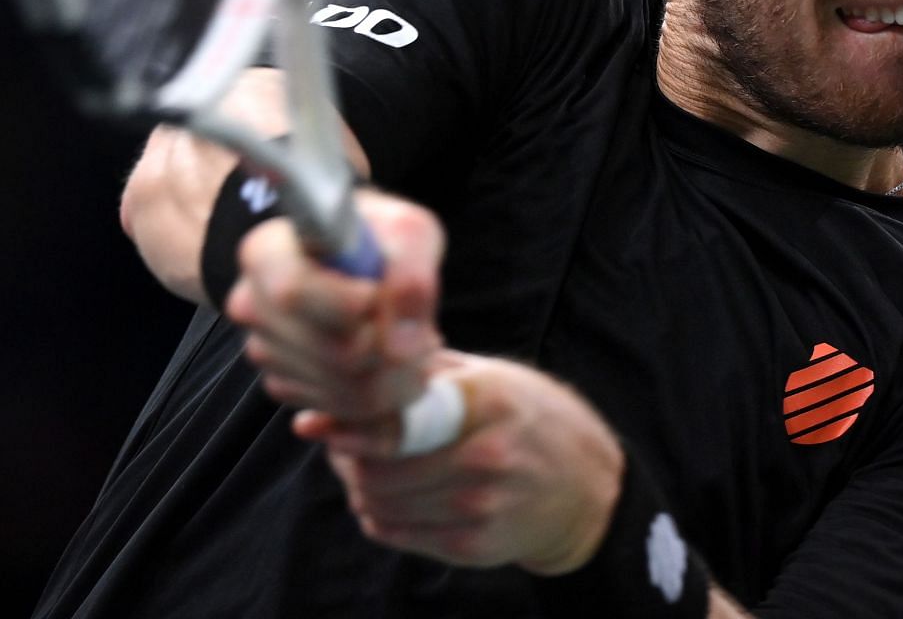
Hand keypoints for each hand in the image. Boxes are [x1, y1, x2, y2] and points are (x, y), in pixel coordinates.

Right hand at [225, 189, 443, 421]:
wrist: (359, 260)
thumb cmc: (380, 239)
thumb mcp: (407, 232)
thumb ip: (410, 278)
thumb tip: (402, 345)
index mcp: (268, 251)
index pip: (293, 290)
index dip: (348, 304)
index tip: (380, 296)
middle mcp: (253, 303)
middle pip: (332, 352)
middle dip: (395, 351)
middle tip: (423, 332)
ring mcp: (264, 350)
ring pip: (346, 391)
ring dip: (398, 377)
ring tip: (412, 343)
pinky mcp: (282, 385)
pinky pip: (342, 410)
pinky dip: (381, 395)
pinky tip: (389, 360)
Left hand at [296, 351, 624, 574]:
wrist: (587, 490)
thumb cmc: (531, 421)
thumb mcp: (493, 376)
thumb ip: (428, 367)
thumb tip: (357, 357)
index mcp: (487, 401)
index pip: (393, 422)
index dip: (345, 426)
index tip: (316, 422)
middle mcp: (485, 455)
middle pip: (378, 468)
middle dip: (346, 457)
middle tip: (337, 443)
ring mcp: (480, 505)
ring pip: (381, 504)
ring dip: (357, 487)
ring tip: (360, 468)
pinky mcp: (474, 546)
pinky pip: (397, 534)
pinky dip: (377, 516)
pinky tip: (384, 498)